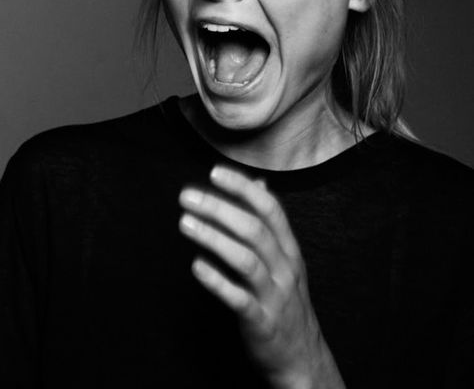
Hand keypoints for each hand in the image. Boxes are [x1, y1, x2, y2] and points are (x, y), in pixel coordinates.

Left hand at [178, 164, 345, 388]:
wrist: (301, 356)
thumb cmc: (285, 299)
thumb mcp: (284, 258)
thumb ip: (269, 223)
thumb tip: (259, 183)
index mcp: (289, 249)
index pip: (270, 209)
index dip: (243, 188)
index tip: (215, 172)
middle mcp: (284, 268)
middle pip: (254, 230)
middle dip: (219, 208)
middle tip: (187, 196)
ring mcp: (274, 296)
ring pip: (246, 260)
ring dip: (213, 239)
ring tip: (185, 223)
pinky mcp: (261, 322)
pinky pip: (239, 298)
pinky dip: (217, 281)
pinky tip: (196, 266)